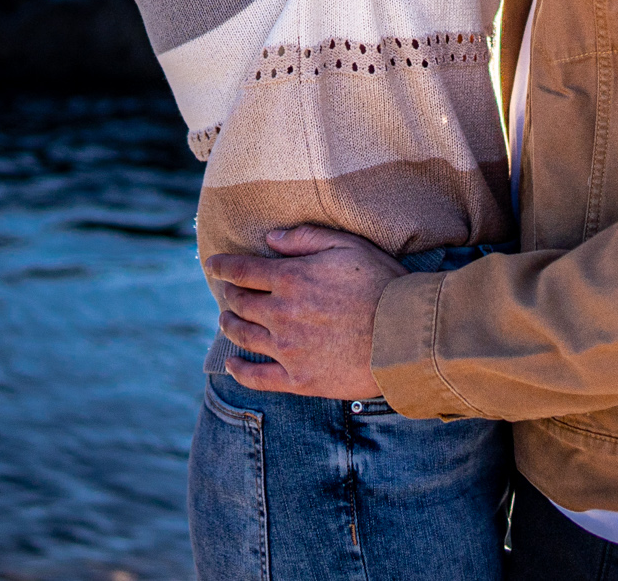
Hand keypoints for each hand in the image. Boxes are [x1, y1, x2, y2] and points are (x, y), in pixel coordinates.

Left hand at [203, 224, 403, 400]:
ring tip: (226, 321)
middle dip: (229, 294)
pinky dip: (239, 370)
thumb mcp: (348, 245)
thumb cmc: (382, 284)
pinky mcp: (298, 379)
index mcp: (290, 279)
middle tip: (228, 292)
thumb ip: (306, 238)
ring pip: (242, 336)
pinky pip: (257, 377)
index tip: (212, 264)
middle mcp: (280, 314)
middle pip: (239, 303)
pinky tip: (232, 364)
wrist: (405, 336)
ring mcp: (287, 349)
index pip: (242, 270)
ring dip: (229, 325)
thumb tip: (270, 239)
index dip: (222, 266)